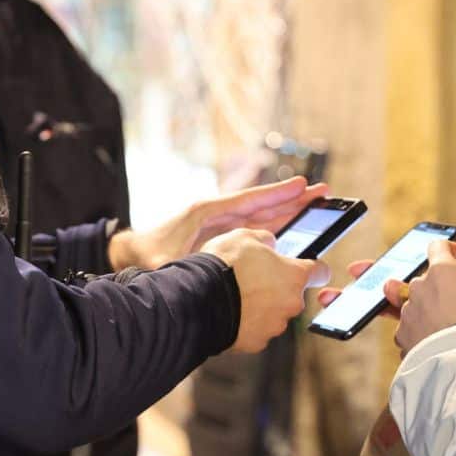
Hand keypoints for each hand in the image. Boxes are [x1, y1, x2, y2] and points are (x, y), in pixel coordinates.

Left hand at [107, 177, 329, 270]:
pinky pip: (254, 229)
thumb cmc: (147, 256)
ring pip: (262, 216)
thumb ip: (184, 265)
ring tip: (316, 204)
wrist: (133, 254)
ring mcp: (222, 224)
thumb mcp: (165, 263)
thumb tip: (202, 270)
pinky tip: (294, 230)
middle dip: (292, 198)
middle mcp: (218, 214)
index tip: (301, 186)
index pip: (248, 201)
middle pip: (262, 205)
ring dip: (288, 211)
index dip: (276, 194)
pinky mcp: (223, 236)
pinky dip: (275, 227)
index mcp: (207, 213)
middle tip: (322, 192)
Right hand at [202, 228, 330, 352]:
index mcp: (294, 276)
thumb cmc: (225, 265)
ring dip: (261, 307)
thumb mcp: (244, 236)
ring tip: (236, 297)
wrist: (199, 299)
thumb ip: (265, 240)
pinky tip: (230, 312)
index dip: (312, 268)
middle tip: (252, 280)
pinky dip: (246, 324)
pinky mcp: (257, 342)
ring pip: (274, 314)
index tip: (304, 268)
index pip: (320, 272)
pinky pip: (256, 330)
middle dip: (276, 289)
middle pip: (292, 295)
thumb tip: (270, 244)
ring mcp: (275, 326)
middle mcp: (291, 304)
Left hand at [383, 241, 455, 354]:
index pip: (437, 246)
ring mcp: (407, 311)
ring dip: (430, 309)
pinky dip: (421, 329)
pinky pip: (411, 325)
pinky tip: (439, 341)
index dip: (451, 251)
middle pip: (427, 278)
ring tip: (452, 329)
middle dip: (442, 287)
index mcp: (442, 273)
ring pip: (417, 302)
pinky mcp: (401, 333)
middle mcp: (418, 287)